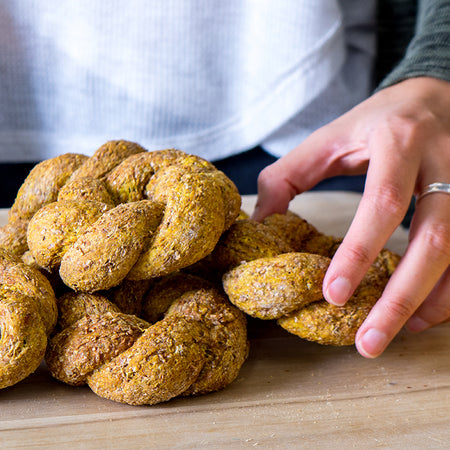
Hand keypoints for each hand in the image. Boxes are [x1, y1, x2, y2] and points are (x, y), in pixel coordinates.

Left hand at [252, 76, 449, 357]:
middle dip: (401, 296)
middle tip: (367, 342)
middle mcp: (445, 161)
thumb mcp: (329, 138)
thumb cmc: (376, 122)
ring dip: (430, 301)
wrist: (436, 96)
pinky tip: (424, 314)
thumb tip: (261, 223)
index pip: (384, 201)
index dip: (360, 251)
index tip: (334, 295)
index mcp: (398, 141)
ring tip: (393, 335)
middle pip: (434, 237)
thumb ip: (288, 176)